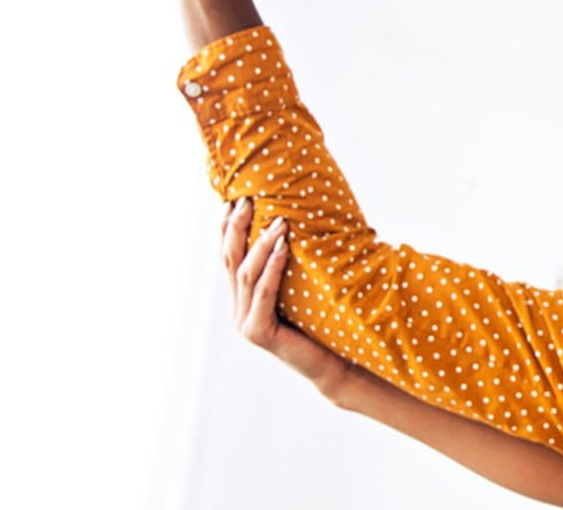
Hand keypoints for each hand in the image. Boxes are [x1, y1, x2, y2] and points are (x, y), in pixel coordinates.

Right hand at [222, 199, 360, 398]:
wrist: (335, 362)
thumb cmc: (324, 321)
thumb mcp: (301, 287)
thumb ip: (289, 265)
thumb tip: (296, 222)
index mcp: (243, 298)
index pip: (228, 257)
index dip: (227, 229)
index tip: (234, 201)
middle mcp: (238, 309)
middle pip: (230, 260)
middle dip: (237, 228)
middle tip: (248, 201)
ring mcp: (245, 323)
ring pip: (246, 273)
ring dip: (262, 244)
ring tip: (278, 221)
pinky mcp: (258, 333)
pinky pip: (264, 293)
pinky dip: (273, 268)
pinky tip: (284, 248)